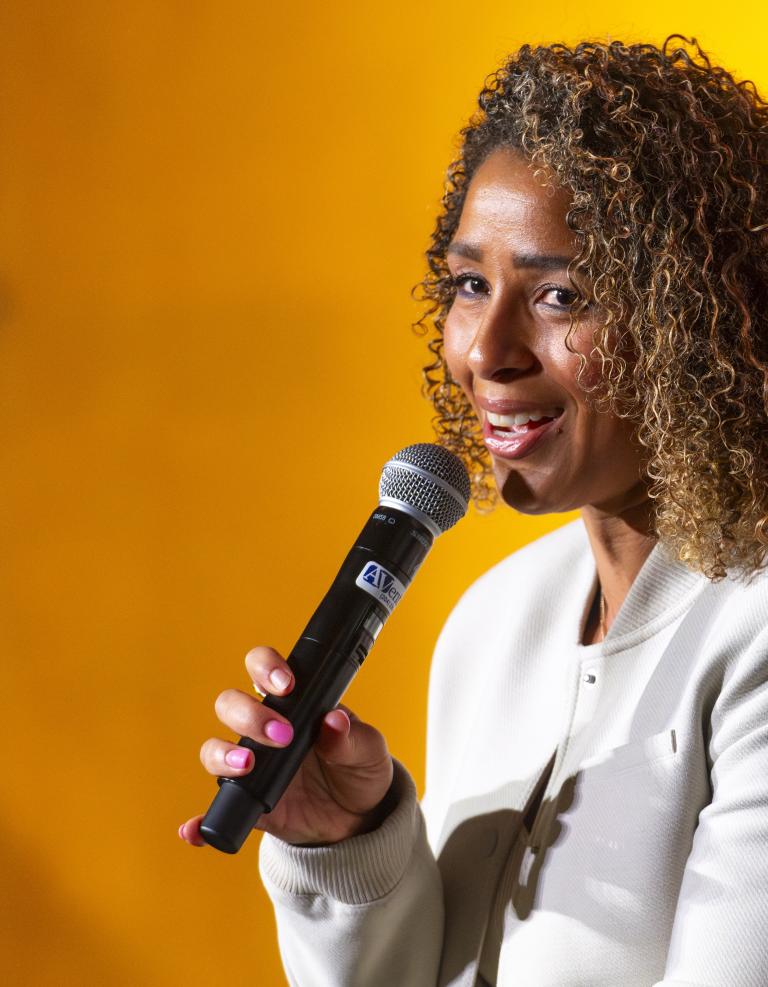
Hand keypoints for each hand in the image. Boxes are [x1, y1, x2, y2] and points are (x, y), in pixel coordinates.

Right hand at [179, 646, 393, 847]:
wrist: (358, 817)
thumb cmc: (359, 769)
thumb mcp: (368, 751)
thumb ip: (352, 737)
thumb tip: (335, 722)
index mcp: (292, 703)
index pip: (263, 669)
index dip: (265, 667)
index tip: (286, 685)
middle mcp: (262, 728)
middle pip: (230, 704)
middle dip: (248, 714)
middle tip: (282, 735)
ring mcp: (251, 765)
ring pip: (214, 749)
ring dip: (221, 754)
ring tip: (247, 765)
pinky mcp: (248, 802)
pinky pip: (217, 809)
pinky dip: (201, 820)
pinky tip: (195, 830)